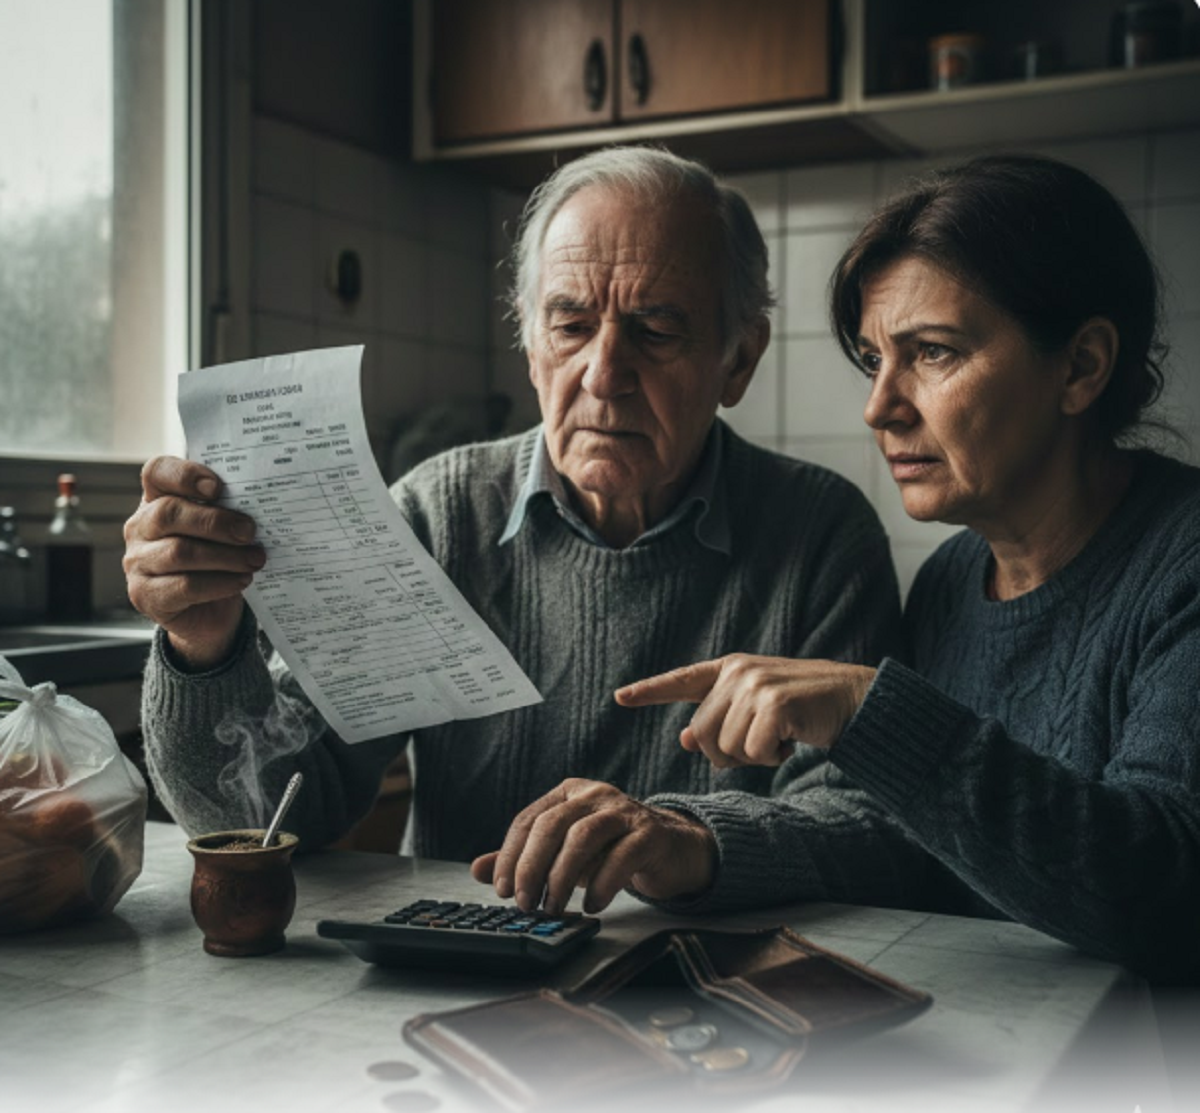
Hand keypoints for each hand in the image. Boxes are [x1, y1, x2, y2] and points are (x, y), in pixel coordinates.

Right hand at [123, 456, 263, 668]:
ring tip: (255, 560)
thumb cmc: (218, 558)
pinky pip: (184, 586)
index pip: (157, 472)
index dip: (185, 475)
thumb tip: (262, 499)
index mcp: (157, 499)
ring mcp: (137, 562)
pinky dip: (220, 583)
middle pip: (169, 513)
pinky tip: (241, 580)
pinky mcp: (145, 595)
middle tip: (250, 531)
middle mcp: (140, 527)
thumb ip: (230, 509)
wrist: (209, 611)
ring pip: (179, 552)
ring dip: (226, 556)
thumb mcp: (222, 529)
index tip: (218, 487)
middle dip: (216, 522)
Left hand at [470, 778, 716, 914]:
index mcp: (569, 793)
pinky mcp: (651, 833)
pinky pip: (622, 855)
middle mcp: (595, 794)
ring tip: (554, 906)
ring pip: (583, 836)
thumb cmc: (612, 850)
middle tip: (524, 902)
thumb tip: (477, 869)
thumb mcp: (564, 853)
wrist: (672, 850)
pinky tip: (592, 904)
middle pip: (552, 824)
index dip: (511, 855)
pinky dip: (602, 883)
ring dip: (562, 876)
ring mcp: (624, 811)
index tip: (503, 889)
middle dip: (532, 866)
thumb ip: (523, 859)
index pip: (529, 819)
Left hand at [615, 654, 874, 767]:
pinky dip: (772, 757)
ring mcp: (755, 685)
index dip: (649, 690)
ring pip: (726, 748)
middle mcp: (737, 672)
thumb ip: (720, 720)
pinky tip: (791, 741)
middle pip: (701, 735)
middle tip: (760, 746)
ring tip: (780, 737)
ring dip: (754, 756)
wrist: (853, 700)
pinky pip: (753, 752)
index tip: (619, 697)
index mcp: (729, 669)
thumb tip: (683, 739)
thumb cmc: (804, 710)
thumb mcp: (757, 711)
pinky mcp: (774, 702)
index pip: (681, 680)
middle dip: (727, 754)